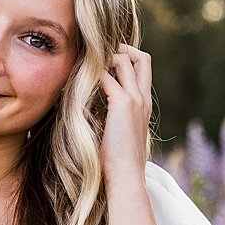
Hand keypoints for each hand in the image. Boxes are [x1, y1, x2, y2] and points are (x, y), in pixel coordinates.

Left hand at [98, 45, 151, 183]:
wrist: (127, 176)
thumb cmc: (120, 161)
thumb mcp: (120, 134)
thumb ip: (115, 118)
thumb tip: (98, 108)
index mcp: (145, 105)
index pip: (143, 70)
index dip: (127, 60)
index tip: (107, 63)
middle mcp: (144, 98)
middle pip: (142, 58)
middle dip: (123, 49)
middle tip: (100, 53)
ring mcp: (135, 99)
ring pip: (126, 60)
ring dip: (106, 57)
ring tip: (87, 63)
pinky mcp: (122, 104)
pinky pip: (107, 76)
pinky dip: (94, 73)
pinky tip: (79, 80)